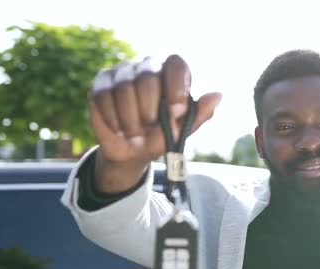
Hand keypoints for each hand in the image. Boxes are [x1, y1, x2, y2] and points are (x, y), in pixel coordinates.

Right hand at [89, 54, 221, 191]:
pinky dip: (112, 118)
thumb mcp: (183, 130)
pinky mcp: (101, 82)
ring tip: (135, 134)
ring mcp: (123, 72)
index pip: (176, 64)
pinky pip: (103, 96)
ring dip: (130, 119)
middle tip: (150, 128)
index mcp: (172, 74)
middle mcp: (148, 66)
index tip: (176, 111)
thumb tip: (218, 95)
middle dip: (149, 110)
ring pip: (124, 88)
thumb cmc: (162, 136)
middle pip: (147, 77)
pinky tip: (119, 129)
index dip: (176, 87)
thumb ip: (200, 113)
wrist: (133, 152)